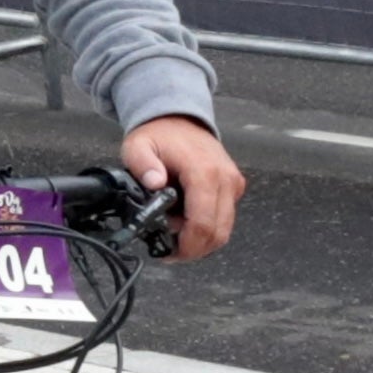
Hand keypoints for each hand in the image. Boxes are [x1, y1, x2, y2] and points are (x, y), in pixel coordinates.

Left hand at [121, 114, 245, 261]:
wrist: (180, 120)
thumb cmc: (159, 135)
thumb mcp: (138, 146)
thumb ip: (143, 165)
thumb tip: (154, 183)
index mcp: (204, 172)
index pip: (204, 222)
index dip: (187, 245)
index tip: (168, 252)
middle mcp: (225, 179)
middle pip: (218, 232)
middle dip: (193, 249)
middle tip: (168, 250)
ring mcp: (233, 184)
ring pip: (225, 229)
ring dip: (201, 241)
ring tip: (174, 237)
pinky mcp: (234, 187)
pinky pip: (225, 218)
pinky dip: (208, 228)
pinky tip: (185, 223)